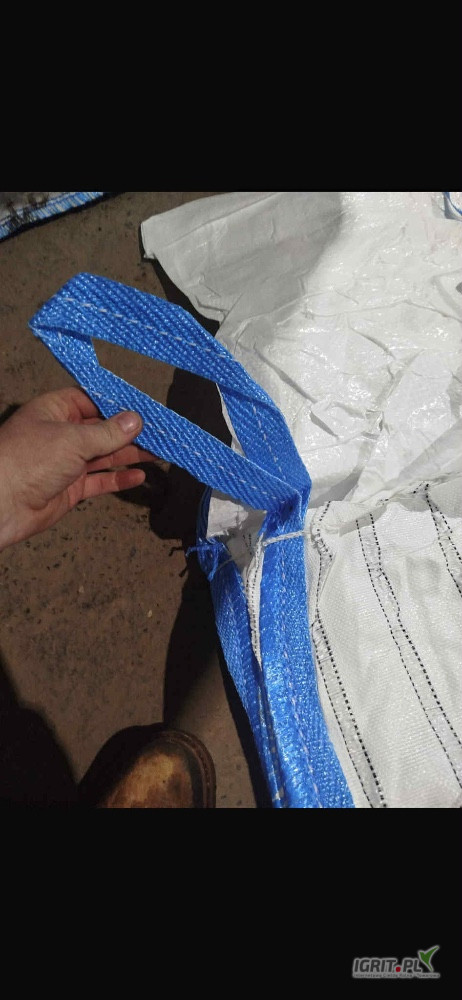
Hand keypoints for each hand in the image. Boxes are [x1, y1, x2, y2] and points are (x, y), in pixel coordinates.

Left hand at [0, 387, 156, 550]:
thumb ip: (108, 433)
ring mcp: (66, 462)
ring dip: (129, 455)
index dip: (115, 404)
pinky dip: (119, 479)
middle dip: (128, 432)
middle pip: (101, 429)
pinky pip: (99, 481)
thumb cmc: (29, 461)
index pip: (90, 400)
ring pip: (104, 456)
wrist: (1, 505)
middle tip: (160, 433)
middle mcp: (61, 434)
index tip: (143, 408)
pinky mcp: (70, 488)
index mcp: (55, 411)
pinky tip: (139, 476)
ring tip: (158, 453)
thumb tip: (135, 420)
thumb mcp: (73, 440)